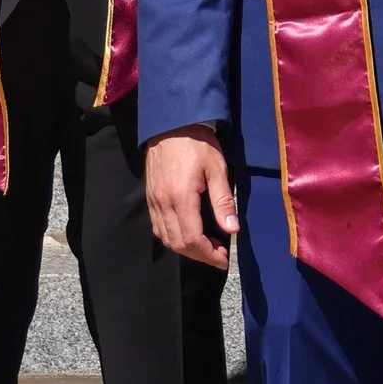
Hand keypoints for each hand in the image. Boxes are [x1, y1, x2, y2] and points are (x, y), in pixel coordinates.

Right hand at [145, 127, 237, 266]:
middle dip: (199, 255)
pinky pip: (158, 227)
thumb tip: (232, 229)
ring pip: (166, 238)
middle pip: (178, 244)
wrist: (171, 124)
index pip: (192, 239)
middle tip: (218, 254)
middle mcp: (163, 203)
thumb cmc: (198, 143)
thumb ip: (223, 201)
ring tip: (207, 245)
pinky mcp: (150, 198)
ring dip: (186, 248)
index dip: (209, 254)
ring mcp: (153, 201)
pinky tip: (188, 233)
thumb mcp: (217, 169)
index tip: (223, 259)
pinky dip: (173, 237)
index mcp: (181, 197)